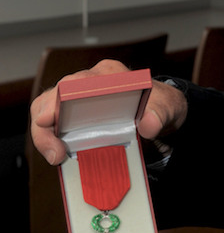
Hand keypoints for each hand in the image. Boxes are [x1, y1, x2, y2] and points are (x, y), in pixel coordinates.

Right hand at [29, 58, 188, 165]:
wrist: (160, 112)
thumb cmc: (159, 104)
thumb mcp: (168, 107)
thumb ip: (160, 113)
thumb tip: (149, 124)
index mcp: (109, 75)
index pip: (78, 82)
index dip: (60, 100)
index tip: (49, 119)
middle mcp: (88, 82)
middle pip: (54, 96)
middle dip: (46, 122)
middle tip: (55, 152)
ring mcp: (77, 99)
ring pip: (47, 109)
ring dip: (46, 134)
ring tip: (57, 157)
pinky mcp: (73, 116)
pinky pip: (53, 125)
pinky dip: (52, 141)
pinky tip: (61, 156)